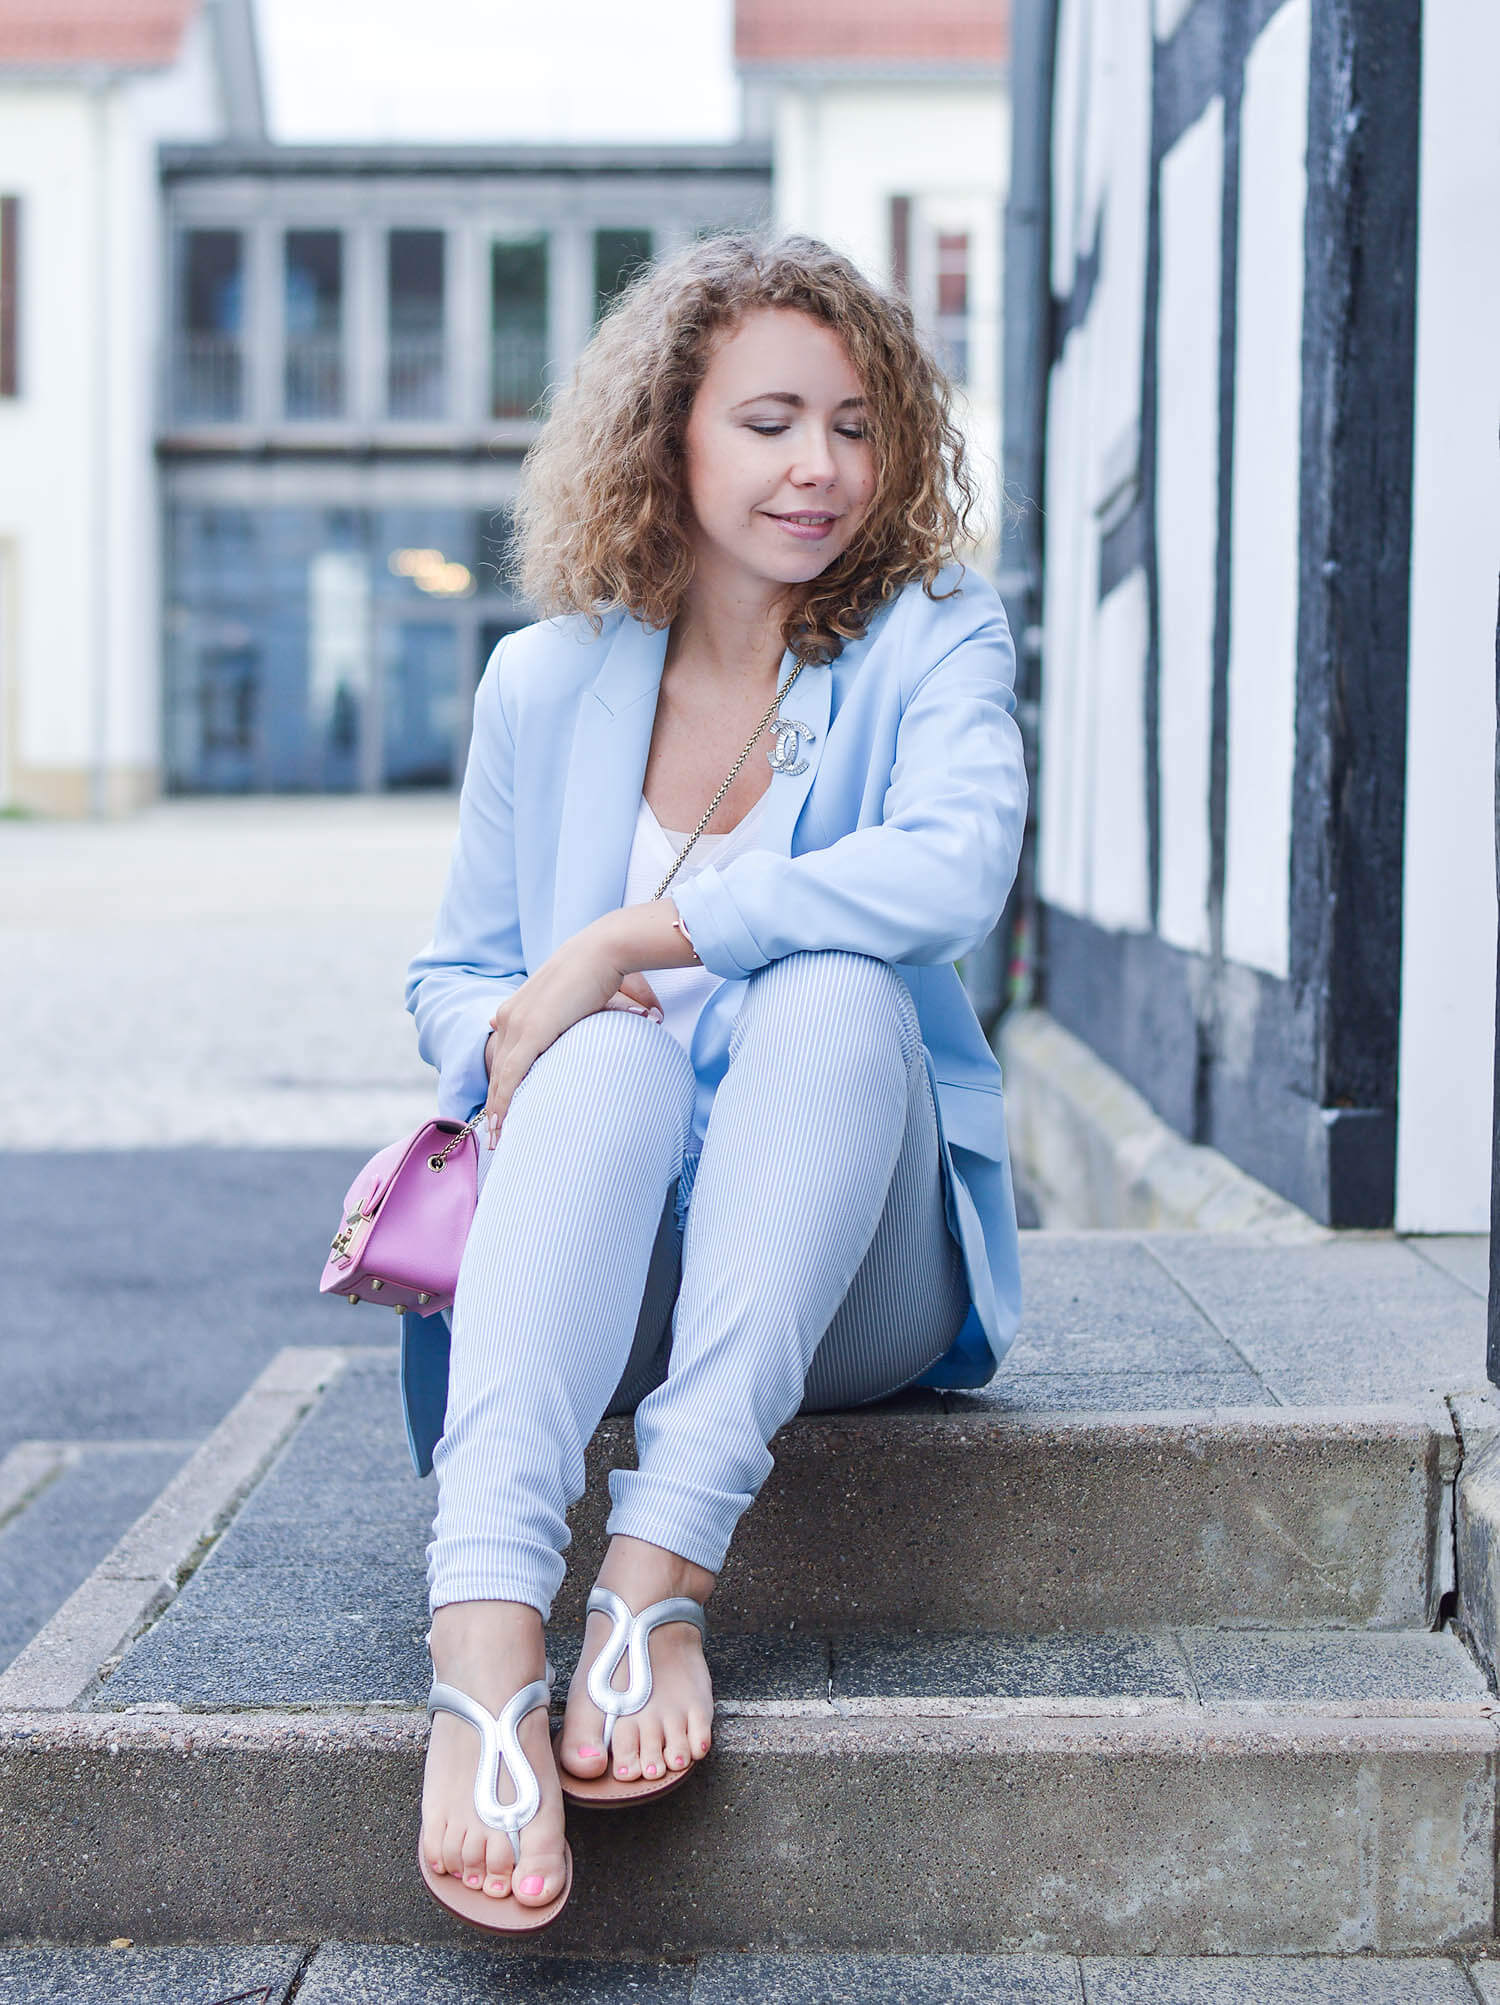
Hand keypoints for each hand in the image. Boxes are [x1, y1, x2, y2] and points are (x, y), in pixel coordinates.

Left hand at [480, 924, 661, 1146]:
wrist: (605, 950)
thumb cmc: (609, 969)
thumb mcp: (600, 992)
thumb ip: (614, 1007)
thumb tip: (652, 1015)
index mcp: (523, 1006)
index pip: (506, 1051)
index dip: (503, 1080)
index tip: (502, 1105)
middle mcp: (512, 1014)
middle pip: (498, 1068)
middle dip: (495, 1103)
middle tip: (494, 1133)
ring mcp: (518, 1023)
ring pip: (500, 1077)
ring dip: (497, 1111)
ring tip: (497, 1140)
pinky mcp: (530, 1032)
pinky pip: (510, 1076)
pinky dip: (503, 1103)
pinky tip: (501, 1125)